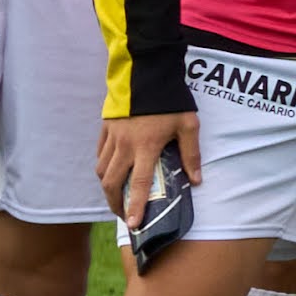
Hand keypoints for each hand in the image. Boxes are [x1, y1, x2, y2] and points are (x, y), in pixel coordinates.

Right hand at [99, 110, 203, 226]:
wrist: (146, 71)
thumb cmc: (170, 99)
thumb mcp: (188, 125)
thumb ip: (191, 153)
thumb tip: (196, 180)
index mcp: (146, 147)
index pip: (140, 184)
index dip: (136, 206)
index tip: (134, 224)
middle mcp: (125, 145)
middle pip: (111, 182)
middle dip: (115, 203)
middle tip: (123, 214)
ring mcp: (112, 137)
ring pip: (101, 170)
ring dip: (107, 187)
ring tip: (116, 196)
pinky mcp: (105, 128)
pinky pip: (99, 154)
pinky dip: (103, 167)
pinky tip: (111, 171)